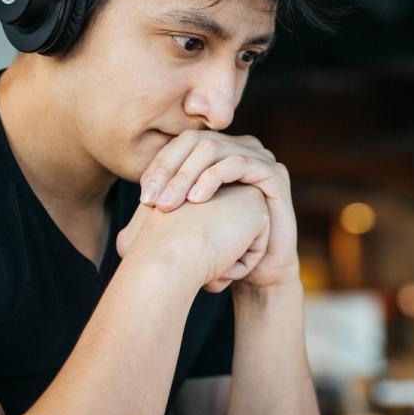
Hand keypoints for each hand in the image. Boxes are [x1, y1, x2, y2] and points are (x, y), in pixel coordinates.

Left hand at [137, 131, 298, 289]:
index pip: (181, 144)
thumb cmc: (221, 247)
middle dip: (169, 170)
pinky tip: (196, 200)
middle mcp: (239, 148)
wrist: (258, 273)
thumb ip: (169, 200)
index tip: (143, 198)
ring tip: (169, 204)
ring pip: (213, 149)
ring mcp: (259, 157)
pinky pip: (238, 163)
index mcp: (219, 153)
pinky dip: (213, 178)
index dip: (159, 166)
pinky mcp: (274, 173)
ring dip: (186, 175)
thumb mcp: (189, 220)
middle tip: (152, 202)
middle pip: (195, 141)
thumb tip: (138, 196)